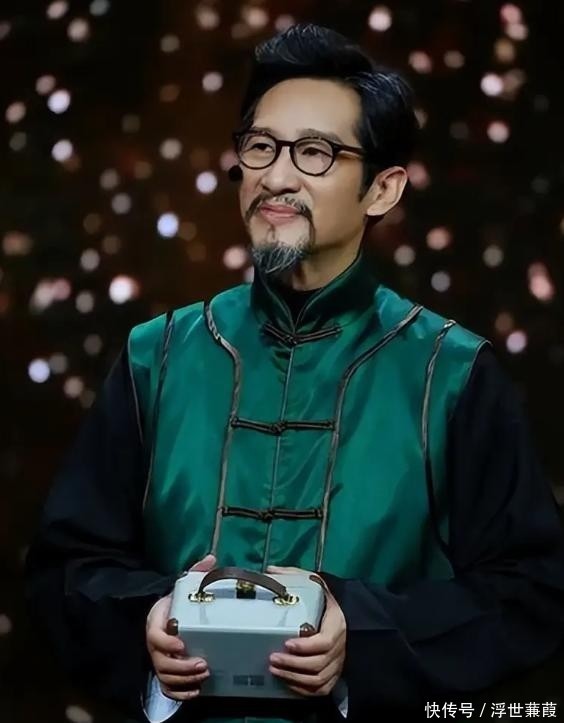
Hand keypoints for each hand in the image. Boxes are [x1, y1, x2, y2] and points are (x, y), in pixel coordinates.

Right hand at [145, 553, 216, 700]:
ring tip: (204, 675)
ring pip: (165, 677)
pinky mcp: (165, 672)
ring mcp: (158, 660)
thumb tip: (212, 558)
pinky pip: (168, 688)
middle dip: (182, 666)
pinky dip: (180, 693)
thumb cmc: (176, 602)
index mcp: (156, 623)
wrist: (167, 615)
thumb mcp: (184, 585)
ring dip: (184, 680)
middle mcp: (154, 645)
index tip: (183, 644)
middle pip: (161, 662)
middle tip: (203, 664)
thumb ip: (196, 573)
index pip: (154, 636)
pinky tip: (196, 691)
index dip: (167, 643)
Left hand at [266, 565, 346, 696]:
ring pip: (318, 680)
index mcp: (336, 624)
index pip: (325, 642)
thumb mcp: (313, 581)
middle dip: (294, 665)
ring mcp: (338, 663)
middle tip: (272, 659)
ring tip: (274, 670)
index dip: (306, 646)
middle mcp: (340, 647)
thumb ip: (293, 576)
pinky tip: (286, 682)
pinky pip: (320, 689)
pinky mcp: (334, 674)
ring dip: (294, 678)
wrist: (344, 611)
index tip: (287, 643)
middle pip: (319, 664)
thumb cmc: (324, 598)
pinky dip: (303, 690)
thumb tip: (269, 570)